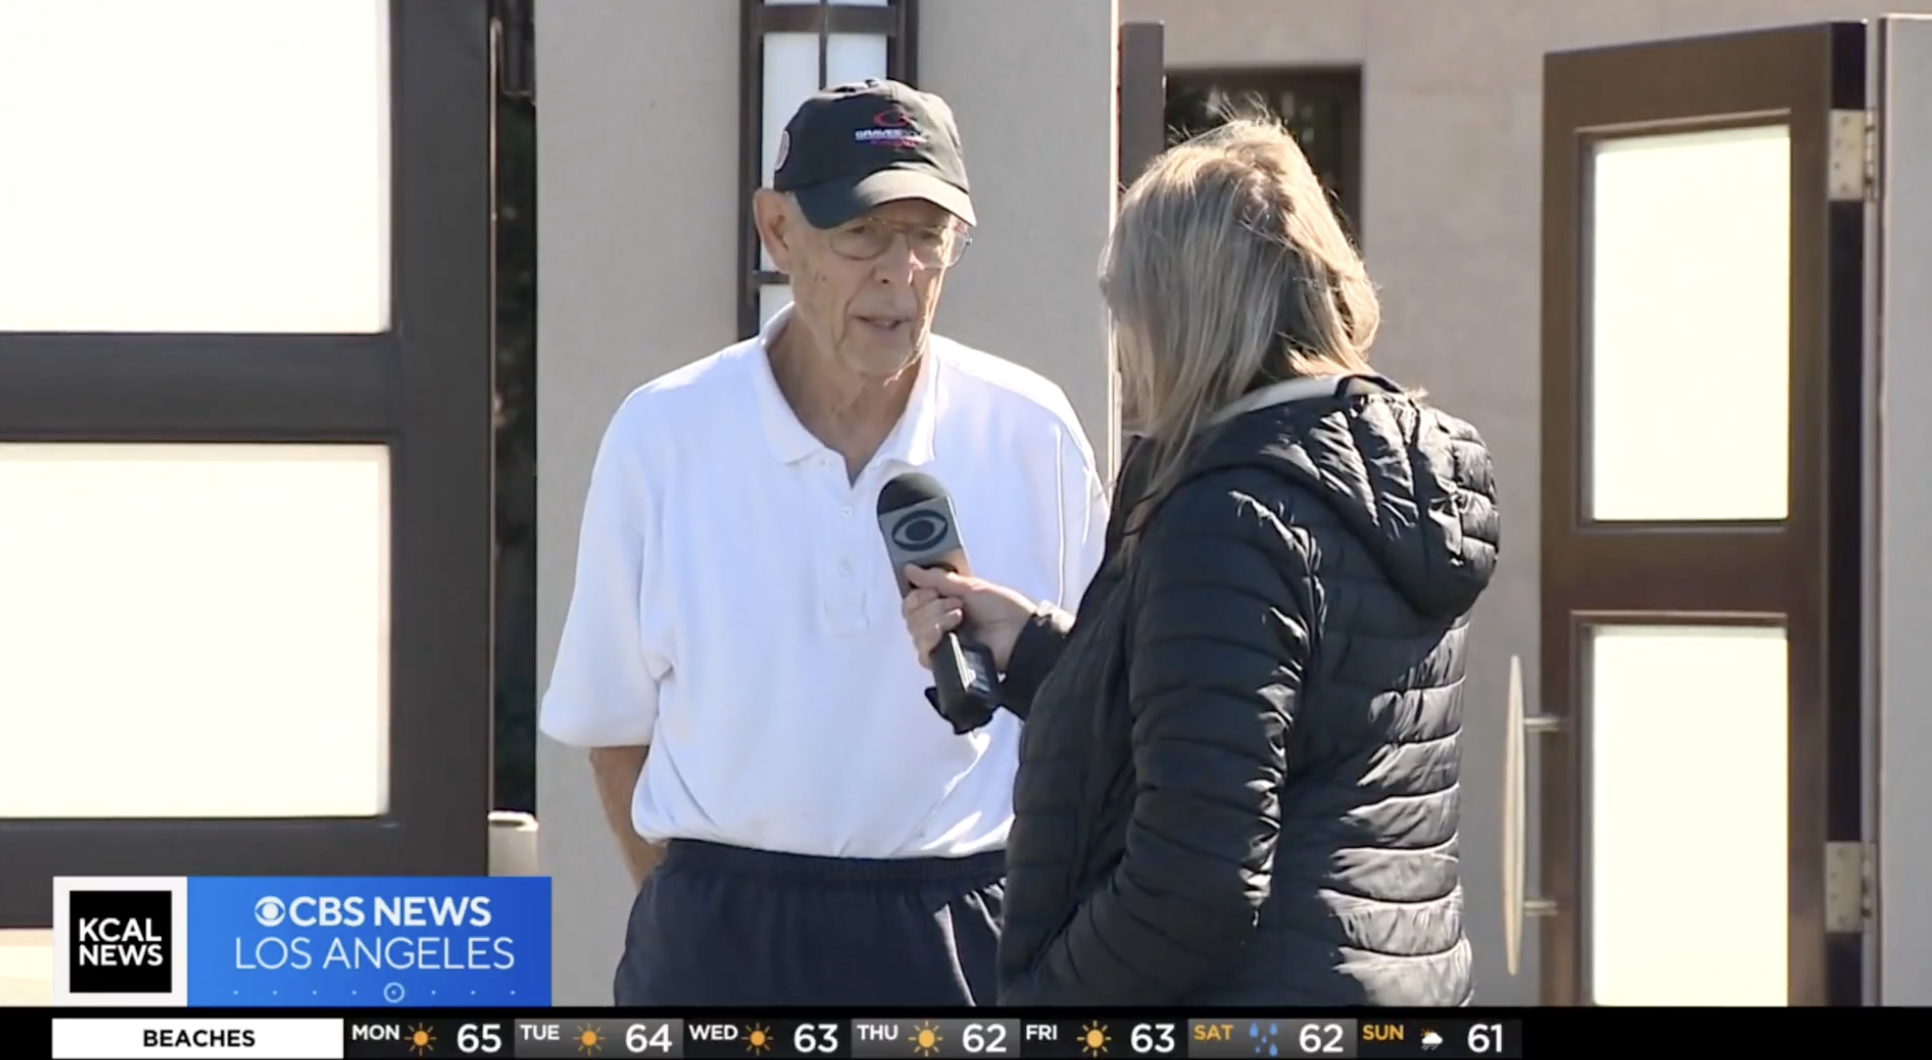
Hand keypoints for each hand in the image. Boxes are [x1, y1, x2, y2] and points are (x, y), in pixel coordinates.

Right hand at [901, 564, 1036, 672]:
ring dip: (935, 618)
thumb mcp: (970, 587)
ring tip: (959, 614)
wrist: (1020, 635)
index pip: (913, 599)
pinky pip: (923, 651)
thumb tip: (910, 569)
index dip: (917, 592)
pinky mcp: (944, 660)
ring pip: (915, 631)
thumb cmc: (1005, 610)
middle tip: (954, 602)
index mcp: (945, 602)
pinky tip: (949, 630)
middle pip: (910, 614)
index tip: (930, 588)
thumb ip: (938, 579)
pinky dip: (932, 637)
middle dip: (930, 604)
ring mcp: (941, 642)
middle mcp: (939, 622)